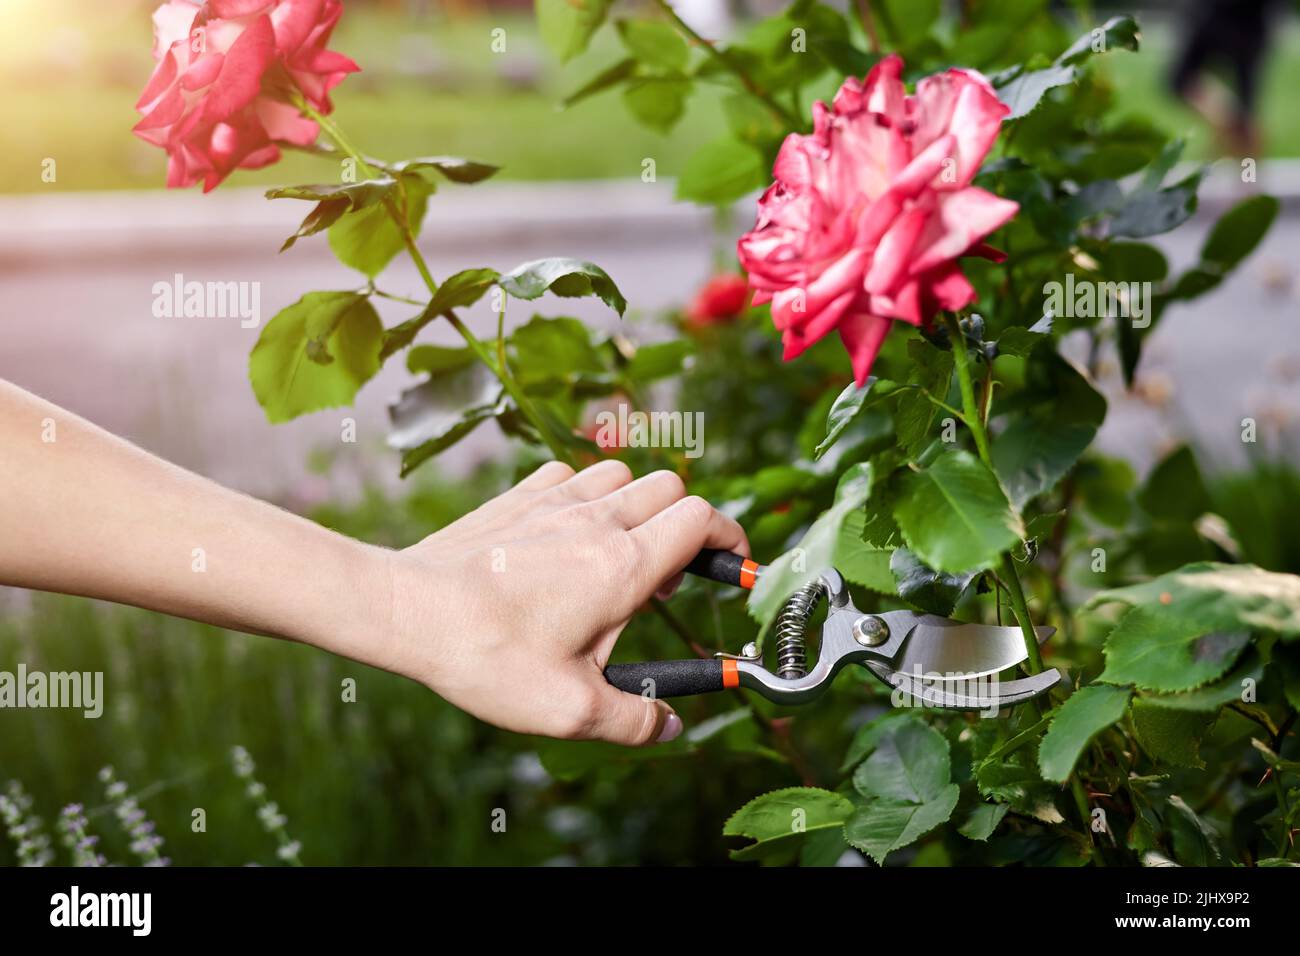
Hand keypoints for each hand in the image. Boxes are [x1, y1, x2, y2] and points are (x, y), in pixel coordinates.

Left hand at [379, 460, 749, 745]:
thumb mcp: (569, 710)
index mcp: (623, 567)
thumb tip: (668, 727)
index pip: (702, 521)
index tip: (735, 568)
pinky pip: (571, 473)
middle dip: (687, 525)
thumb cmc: (488, 658)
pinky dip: (586, 494)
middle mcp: (597, 521)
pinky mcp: (518, 497)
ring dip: (637, 504)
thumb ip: (633, 721)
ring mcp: (555, 501)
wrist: (408, 610)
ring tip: (619, 554)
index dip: (730, 539)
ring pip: (623, 473)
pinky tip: (567, 532)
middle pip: (672, 489)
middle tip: (668, 578)